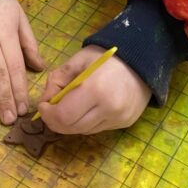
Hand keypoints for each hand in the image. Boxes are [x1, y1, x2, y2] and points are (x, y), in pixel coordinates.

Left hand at [36, 45, 150, 134]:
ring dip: (71, 122)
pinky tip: (88, 107)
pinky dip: (86, 122)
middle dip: (55, 120)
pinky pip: (97, 129)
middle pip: (71, 128)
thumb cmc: (108, 56)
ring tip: (71, 105)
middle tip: (52, 108)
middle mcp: (109, 109)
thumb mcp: (79, 60)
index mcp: (96, 89)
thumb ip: (57, 79)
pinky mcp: (125, 124)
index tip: (43, 105)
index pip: (63, 116)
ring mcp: (119, 119)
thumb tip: (46, 100)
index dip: (48, 114)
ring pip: (83, 131)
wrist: (143, 59)